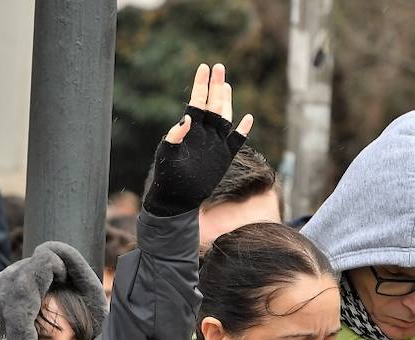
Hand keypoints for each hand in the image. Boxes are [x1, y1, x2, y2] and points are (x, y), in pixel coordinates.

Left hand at [144, 63, 253, 216]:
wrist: (176, 198)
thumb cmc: (167, 175)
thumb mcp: (167, 154)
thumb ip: (175, 135)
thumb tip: (186, 116)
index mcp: (189, 129)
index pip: (197, 101)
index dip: (201, 84)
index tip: (204, 67)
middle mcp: (203, 132)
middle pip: (213, 104)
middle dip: (216, 86)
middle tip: (219, 67)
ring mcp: (215, 143)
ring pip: (224, 117)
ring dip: (226, 102)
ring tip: (226, 86)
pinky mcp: (224, 156)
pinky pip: (237, 140)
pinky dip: (243, 130)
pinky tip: (248, 119)